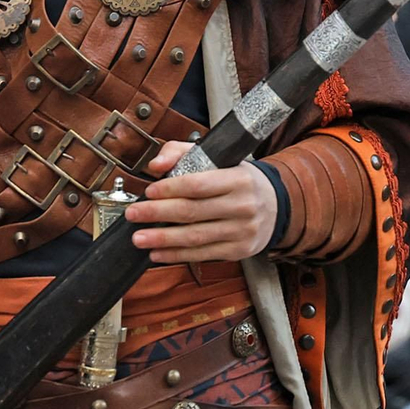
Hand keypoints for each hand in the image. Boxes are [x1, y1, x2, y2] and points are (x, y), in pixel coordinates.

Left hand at [126, 141, 277, 262]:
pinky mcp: (239, 250)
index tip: (149, 191)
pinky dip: (176, 255)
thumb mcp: (218, 159)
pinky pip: (203, 254)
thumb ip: (182, 153)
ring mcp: (243, 231)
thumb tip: (156, 165)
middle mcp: (243, 205)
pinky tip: (157, 252)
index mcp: (238, 178)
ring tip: (139, 238)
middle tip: (133, 214)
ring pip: (195, 237)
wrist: (276, 206)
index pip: (198, 184)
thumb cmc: (239, 180)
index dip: (170, 189)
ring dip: (163, 239)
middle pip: (192, 212)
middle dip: (157, 214)